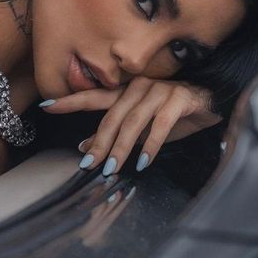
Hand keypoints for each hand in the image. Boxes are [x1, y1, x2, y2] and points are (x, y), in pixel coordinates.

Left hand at [41, 77, 220, 173]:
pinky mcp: (179, 99)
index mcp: (125, 92)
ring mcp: (159, 91)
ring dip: (121, 148)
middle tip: (89, 165)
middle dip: (100, 143)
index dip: (69, 101)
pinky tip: (143, 162)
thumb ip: (113, 134)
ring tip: (112, 169)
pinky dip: (151, 145)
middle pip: (112, 116)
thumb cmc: (172, 113)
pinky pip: (161, 125)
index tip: (46, 107)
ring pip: (133, 122)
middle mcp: (138, 87)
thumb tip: (83, 146)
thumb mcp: (140, 127)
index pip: (92, 96)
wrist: (211, 101)